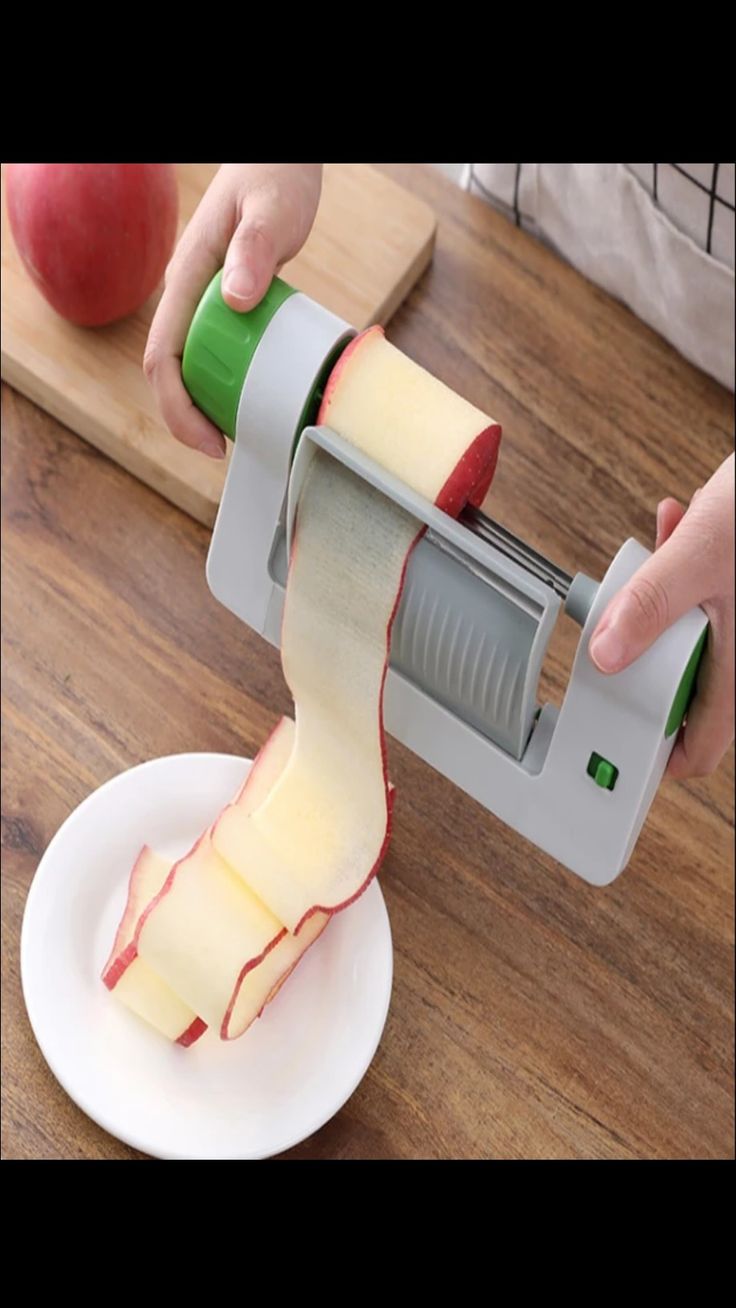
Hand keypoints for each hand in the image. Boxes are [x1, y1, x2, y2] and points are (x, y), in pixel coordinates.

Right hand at [144, 164, 321, 457]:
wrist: (277, 159)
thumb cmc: (273, 176)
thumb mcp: (270, 210)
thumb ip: (254, 249)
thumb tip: (236, 299)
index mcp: (187, 278)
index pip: (162, 356)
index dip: (177, 407)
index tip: (209, 440)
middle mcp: (188, 294)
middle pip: (170, 372)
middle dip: (187, 419)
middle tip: (223, 449)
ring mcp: (204, 301)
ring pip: (190, 366)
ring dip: (204, 405)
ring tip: (235, 433)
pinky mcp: (225, 305)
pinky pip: (214, 353)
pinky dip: (225, 384)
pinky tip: (250, 398)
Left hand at [589, 453, 733, 778]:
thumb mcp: (699, 555)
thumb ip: (650, 604)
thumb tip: (607, 652)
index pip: (699, 750)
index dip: (654, 753)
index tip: (615, 739)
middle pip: (681, 685)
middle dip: (649, 649)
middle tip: (626, 619)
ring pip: (688, 635)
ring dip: (662, 601)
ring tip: (662, 554)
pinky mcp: (733, 591)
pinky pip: (701, 596)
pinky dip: (681, 568)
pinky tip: (677, 525)